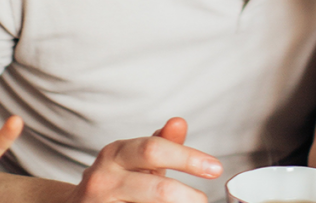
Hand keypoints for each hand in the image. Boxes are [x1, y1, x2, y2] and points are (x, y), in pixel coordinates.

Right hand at [68, 117, 221, 202]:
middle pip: (156, 188)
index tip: (215, 168)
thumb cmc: (116, 180)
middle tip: (203, 200)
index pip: (155, 150)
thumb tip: (179, 122)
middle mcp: (105, 177)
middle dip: (185, 196)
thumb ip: (161, 143)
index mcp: (116, 153)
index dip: (188, 159)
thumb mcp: (136, 159)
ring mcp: (100, 202)